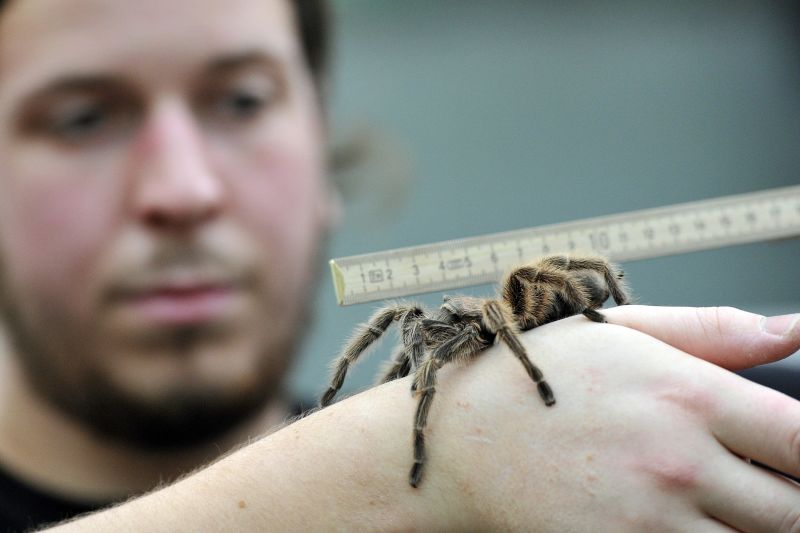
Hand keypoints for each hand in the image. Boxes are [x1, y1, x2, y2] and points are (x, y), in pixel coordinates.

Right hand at [424, 313, 799, 530]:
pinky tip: (688, 521)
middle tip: (771, 486)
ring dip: (754, 528)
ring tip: (728, 503)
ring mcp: (649, 521)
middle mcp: (676, 463)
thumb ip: (713, 330)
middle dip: (796, 502)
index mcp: (684, 395)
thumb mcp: (618, 333)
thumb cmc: (534, 378)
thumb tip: (795, 328)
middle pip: (795, 512)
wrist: (455, 443)